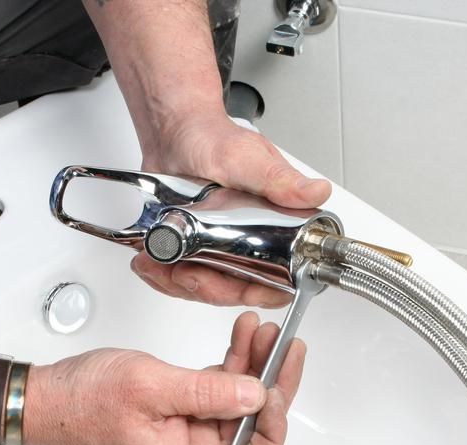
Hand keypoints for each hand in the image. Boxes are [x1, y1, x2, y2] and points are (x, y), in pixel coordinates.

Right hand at [25, 312, 304, 444]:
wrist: (51, 395)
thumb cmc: (86, 401)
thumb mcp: (152, 388)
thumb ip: (208, 393)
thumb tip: (255, 395)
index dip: (273, 422)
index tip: (277, 383)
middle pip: (251, 426)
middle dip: (270, 382)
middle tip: (286, 348)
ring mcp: (188, 433)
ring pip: (237, 402)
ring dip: (252, 366)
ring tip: (263, 332)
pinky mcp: (181, 411)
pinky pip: (217, 390)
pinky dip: (231, 364)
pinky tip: (242, 339)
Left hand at [131, 114, 332, 308]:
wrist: (175, 131)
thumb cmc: (216, 140)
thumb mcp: (249, 160)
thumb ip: (280, 180)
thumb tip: (316, 192)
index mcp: (272, 229)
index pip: (275, 279)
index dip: (261, 291)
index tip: (241, 288)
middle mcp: (243, 245)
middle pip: (233, 290)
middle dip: (209, 288)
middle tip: (190, 273)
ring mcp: (212, 248)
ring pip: (202, 287)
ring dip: (179, 284)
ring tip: (161, 267)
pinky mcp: (184, 248)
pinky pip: (174, 276)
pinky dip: (160, 275)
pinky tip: (149, 264)